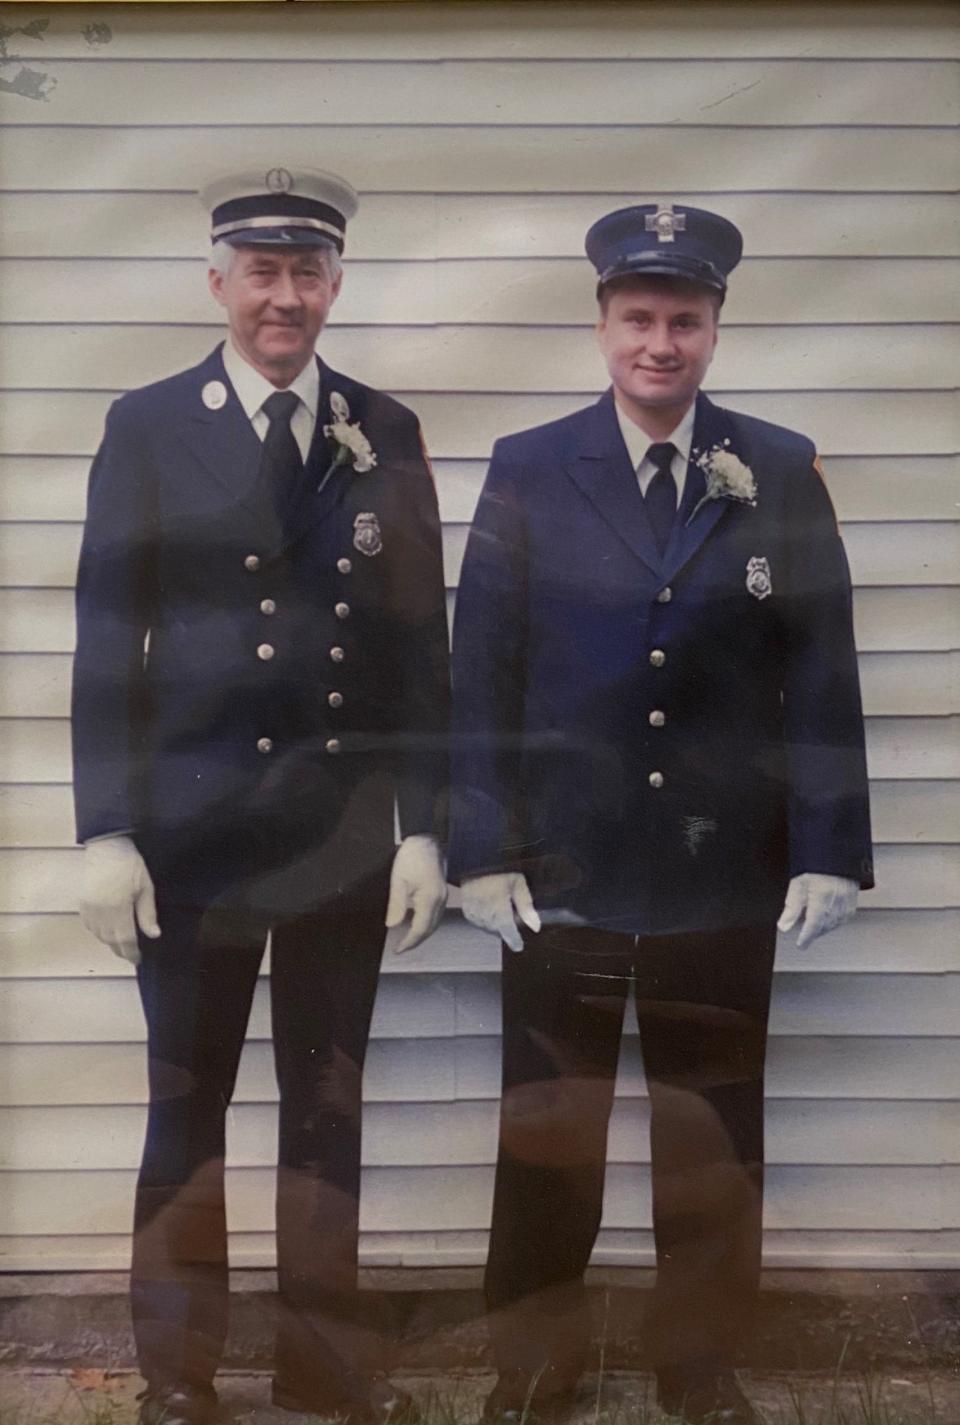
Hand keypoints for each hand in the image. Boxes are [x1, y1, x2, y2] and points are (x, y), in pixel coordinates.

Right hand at [80, 835, 159, 965]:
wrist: (106, 847)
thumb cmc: (130, 865)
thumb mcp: (145, 887)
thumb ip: (147, 913)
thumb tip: (154, 935)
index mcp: (119, 909)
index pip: (125, 939)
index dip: (132, 952)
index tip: (138, 960)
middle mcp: (101, 912)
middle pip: (110, 940)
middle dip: (121, 950)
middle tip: (131, 955)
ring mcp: (89, 908)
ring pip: (99, 935)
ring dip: (110, 942)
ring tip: (121, 945)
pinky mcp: (82, 903)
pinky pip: (90, 926)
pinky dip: (99, 932)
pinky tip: (108, 931)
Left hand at [385, 834, 446, 952]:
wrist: (426, 840)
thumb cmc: (411, 857)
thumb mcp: (398, 880)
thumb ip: (397, 905)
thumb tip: (392, 925)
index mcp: (430, 899)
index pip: (420, 929)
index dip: (409, 942)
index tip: (397, 949)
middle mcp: (440, 900)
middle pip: (430, 929)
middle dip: (416, 941)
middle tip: (400, 948)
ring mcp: (443, 896)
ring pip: (435, 923)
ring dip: (422, 934)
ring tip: (407, 940)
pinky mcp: (442, 892)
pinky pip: (436, 915)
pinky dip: (427, 924)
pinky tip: (416, 924)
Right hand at [461, 872, 540, 952]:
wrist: (474, 863)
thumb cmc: (498, 871)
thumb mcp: (518, 883)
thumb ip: (526, 906)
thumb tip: (535, 926)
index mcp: (498, 908)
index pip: (508, 932)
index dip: (514, 940)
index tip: (519, 946)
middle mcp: (485, 915)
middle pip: (499, 930)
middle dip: (506, 926)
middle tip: (511, 912)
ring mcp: (474, 914)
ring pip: (489, 928)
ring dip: (496, 924)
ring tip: (500, 907)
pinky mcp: (467, 912)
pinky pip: (479, 923)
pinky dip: (486, 919)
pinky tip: (490, 908)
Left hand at [777, 872, 858, 949]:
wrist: (836, 853)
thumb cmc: (816, 865)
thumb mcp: (798, 884)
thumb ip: (791, 907)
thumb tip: (783, 927)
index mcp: (821, 899)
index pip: (813, 926)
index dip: (806, 938)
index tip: (801, 945)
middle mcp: (836, 903)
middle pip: (823, 927)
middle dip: (813, 932)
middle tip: (804, 934)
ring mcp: (847, 903)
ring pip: (834, 924)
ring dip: (823, 928)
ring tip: (814, 926)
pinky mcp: (852, 901)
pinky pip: (843, 918)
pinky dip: (834, 921)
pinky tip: (828, 918)